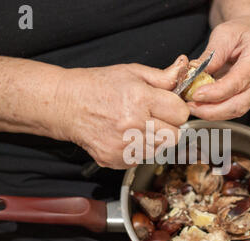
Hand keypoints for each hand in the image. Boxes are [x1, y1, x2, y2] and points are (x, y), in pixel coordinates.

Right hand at [55, 56, 189, 168]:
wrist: (66, 105)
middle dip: (169, 126)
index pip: (180, 114)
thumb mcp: (131, 72)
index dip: (176, 109)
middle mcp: (133, 125)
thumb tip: (184, 71)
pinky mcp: (116, 160)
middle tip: (154, 117)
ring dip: (154, 139)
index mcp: (140, 99)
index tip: (168, 106)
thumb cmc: (97, 86)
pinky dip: (138, 149)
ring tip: (137, 126)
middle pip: (174, 136)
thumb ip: (162, 76)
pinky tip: (126, 136)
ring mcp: (124, 146)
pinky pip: (142, 159)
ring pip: (159, 149)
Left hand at [188, 18, 249, 120]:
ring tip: (193, 107)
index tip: (197, 94)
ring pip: (236, 110)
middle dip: (213, 110)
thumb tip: (197, 72)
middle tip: (192, 107)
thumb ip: (212, 54)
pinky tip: (200, 106)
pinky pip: (232, 109)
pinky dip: (214, 111)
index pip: (238, 81)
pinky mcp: (247, 96)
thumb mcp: (223, 33)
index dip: (217, 92)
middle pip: (240, 104)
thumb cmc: (238, 32)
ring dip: (212, 113)